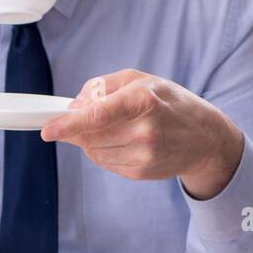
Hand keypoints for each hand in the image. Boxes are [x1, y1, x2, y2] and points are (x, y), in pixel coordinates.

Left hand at [39, 69, 244, 199]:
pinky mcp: (141, 172)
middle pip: (89, 135)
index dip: (68, 125)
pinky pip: (104, 163)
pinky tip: (122, 141)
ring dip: (91, 140)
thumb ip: (101, 86)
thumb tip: (73, 107)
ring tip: (114, 128)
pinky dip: (103, 151)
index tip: (47, 131)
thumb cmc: (169, 102)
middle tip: (81, 119)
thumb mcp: (140, 80)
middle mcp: (144, 130)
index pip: (97, 116)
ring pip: (93, 151)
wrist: (205, 138)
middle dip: (77, 128)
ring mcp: (144, 155)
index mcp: (143, 101)